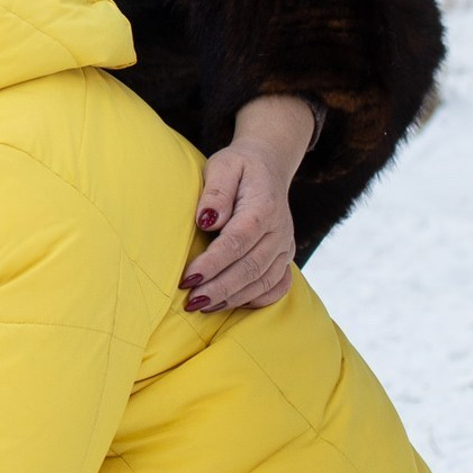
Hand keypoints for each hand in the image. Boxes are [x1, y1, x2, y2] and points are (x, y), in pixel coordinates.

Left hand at [181, 95, 313, 312]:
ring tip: (202, 307)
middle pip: (250, 267)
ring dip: (232, 298)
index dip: (212, 263)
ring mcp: (285, 246)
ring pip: (263, 281)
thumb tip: (207, 221)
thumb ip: (216, 192)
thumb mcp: (222, 166)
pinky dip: (255, 299)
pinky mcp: (285, 256)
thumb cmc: (238, 166)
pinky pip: (277, 286)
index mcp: (263, 207)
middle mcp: (279, 230)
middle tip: (191, 302)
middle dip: (219, 288)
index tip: (187, 278)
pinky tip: (230, 303)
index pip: (237, 241)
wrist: (269, 166)